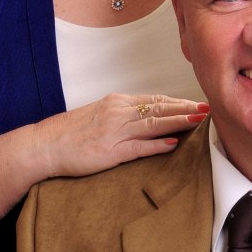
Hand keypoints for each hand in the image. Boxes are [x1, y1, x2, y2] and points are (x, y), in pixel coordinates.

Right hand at [32, 94, 209, 178]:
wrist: (44, 145)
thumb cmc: (72, 132)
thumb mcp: (101, 114)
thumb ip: (125, 114)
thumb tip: (150, 116)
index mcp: (117, 102)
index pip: (155, 99)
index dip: (179, 101)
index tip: (198, 103)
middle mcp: (118, 112)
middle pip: (158, 108)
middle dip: (185, 108)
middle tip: (208, 108)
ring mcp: (114, 131)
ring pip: (152, 124)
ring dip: (178, 122)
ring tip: (198, 121)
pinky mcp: (108, 151)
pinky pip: (137, 147)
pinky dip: (156, 145)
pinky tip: (172, 144)